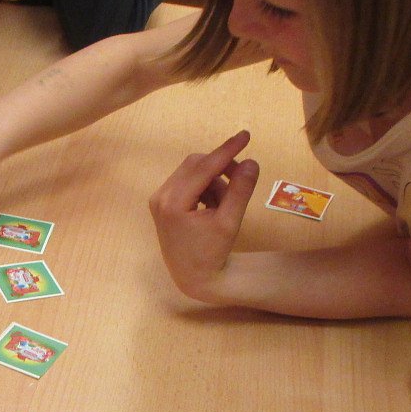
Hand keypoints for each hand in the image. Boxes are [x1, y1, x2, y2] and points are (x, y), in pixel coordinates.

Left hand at [148, 130, 258, 302]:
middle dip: (221, 167)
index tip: (246, 135)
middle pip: (196, 164)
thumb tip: (251, 161)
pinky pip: (188, 181)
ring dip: (214, 180)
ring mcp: (159, 199)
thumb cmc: (212, 252)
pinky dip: (205, 187)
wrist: (194, 277)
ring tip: (226, 204)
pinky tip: (213, 207)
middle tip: (243, 177)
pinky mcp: (162, 202)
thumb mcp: (230, 222)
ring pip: (193, 171)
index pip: (203, 167)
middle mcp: (160, 197)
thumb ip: (240, 191)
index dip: (226, 150)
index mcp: (173, 203)